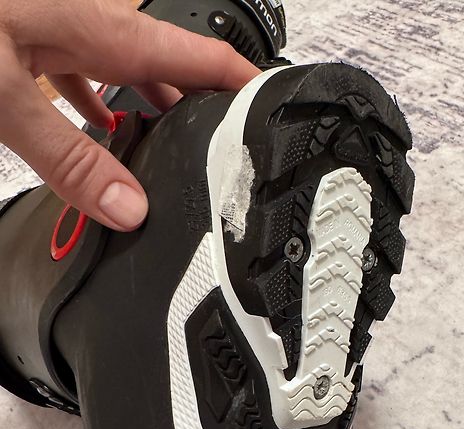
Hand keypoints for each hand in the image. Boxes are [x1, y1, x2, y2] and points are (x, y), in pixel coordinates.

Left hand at [0, 0, 259, 229]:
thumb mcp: (6, 96)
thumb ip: (68, 158)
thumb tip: (129, 209)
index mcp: (105, 30)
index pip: (202, 55)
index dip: (247, 83)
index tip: (278, 111)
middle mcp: (94, 25)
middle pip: (175, 68)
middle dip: (207, 108)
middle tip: (230, 151)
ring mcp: (66, 30)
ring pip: (133, 71)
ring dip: (159, 110)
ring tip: (179, 150)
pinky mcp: (36, 40)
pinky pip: (89, 73)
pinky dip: (106, 106)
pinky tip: (105, 128)